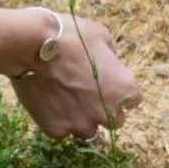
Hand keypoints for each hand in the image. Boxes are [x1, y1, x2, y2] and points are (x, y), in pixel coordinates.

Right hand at [8, 12, 143, 140]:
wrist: (34, 46)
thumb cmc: (72, 37)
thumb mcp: (102, 36)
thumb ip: (111, 57)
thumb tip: (110, 65)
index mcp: (125, 89)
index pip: (133, 100)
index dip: (120, 91)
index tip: (109, 84)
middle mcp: (107, 112)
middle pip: (114, 121)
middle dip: (104, 110)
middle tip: (87, 94)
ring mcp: (82, 124)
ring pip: (88, 130)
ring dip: (81, 118)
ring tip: (65, 100)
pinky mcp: (57, 129)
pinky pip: (62, 131)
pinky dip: (58, 121)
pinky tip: (49, 104)